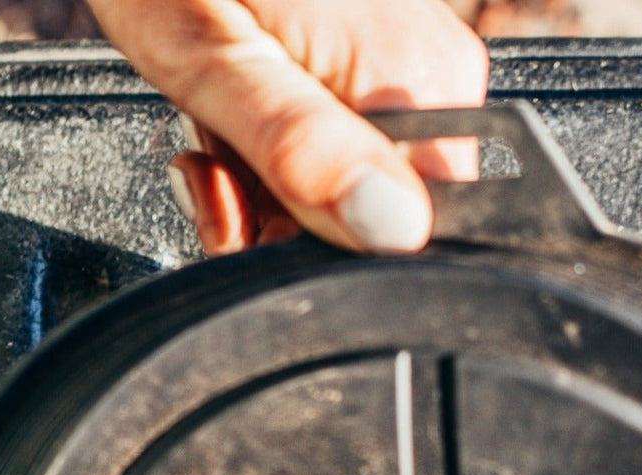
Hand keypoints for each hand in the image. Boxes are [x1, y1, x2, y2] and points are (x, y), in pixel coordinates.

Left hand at [86, 0, 488, 254]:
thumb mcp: (212, 59)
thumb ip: (299, 148)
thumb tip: (392, 230)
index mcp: (415, 79)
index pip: (409, 235)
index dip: (328, 253)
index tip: (254, 225)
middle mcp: (429, 72)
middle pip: (376, 216)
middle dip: (284, 221)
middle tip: (217, 178)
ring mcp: (403, 61)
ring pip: (348, 188)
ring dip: (266, 190)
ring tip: (211, 141)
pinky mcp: (372, 54)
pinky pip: (337, 144)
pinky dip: (275, 155)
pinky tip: (231, 129)